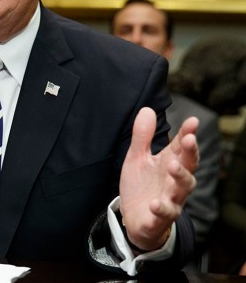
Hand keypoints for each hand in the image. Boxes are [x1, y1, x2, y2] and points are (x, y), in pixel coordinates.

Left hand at [119, 107, 198, 250]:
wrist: (134, 217)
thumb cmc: (141, 185)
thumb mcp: (137, 158)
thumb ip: (142, 137)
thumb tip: (147, 110)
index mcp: (169, 164)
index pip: (182, 148)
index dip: (187, 134)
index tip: (192, 121)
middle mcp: (174, 181)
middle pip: (188, 167)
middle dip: (189, 153)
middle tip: (188, 139)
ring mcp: (170, 199)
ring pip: (182, 190)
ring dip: (180, 177)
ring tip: (172, 166)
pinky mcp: (159, 217)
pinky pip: (165, 214)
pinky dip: (162, 209)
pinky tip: (155, 203)